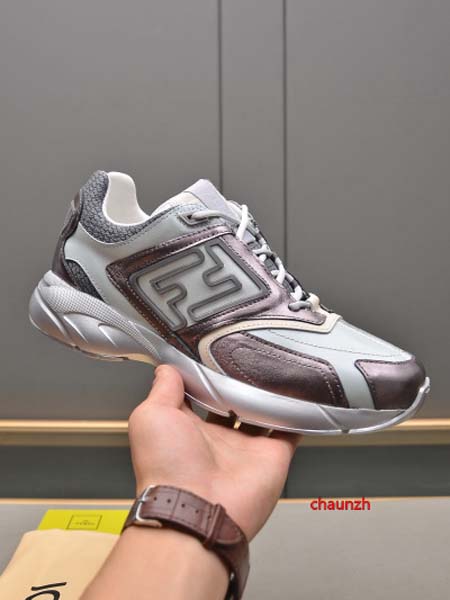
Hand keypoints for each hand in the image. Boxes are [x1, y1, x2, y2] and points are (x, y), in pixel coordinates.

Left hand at [128, 364, 299, 539]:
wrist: (196, 509)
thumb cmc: (166, 468)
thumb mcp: (151, 416)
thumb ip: (163, 389)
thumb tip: (167, 369)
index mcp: (187, 427)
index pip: (198, 394)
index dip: (205, 374)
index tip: (212, 351)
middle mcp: (217, 437)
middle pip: (233, 402)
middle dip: (240, 382)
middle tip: (249, 355)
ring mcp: (245, 447)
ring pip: (262, 414)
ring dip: (268, 395)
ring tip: (276, 367)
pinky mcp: (272, 456)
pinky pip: (290, 431)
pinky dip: (297, 415)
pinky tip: (300, 394)